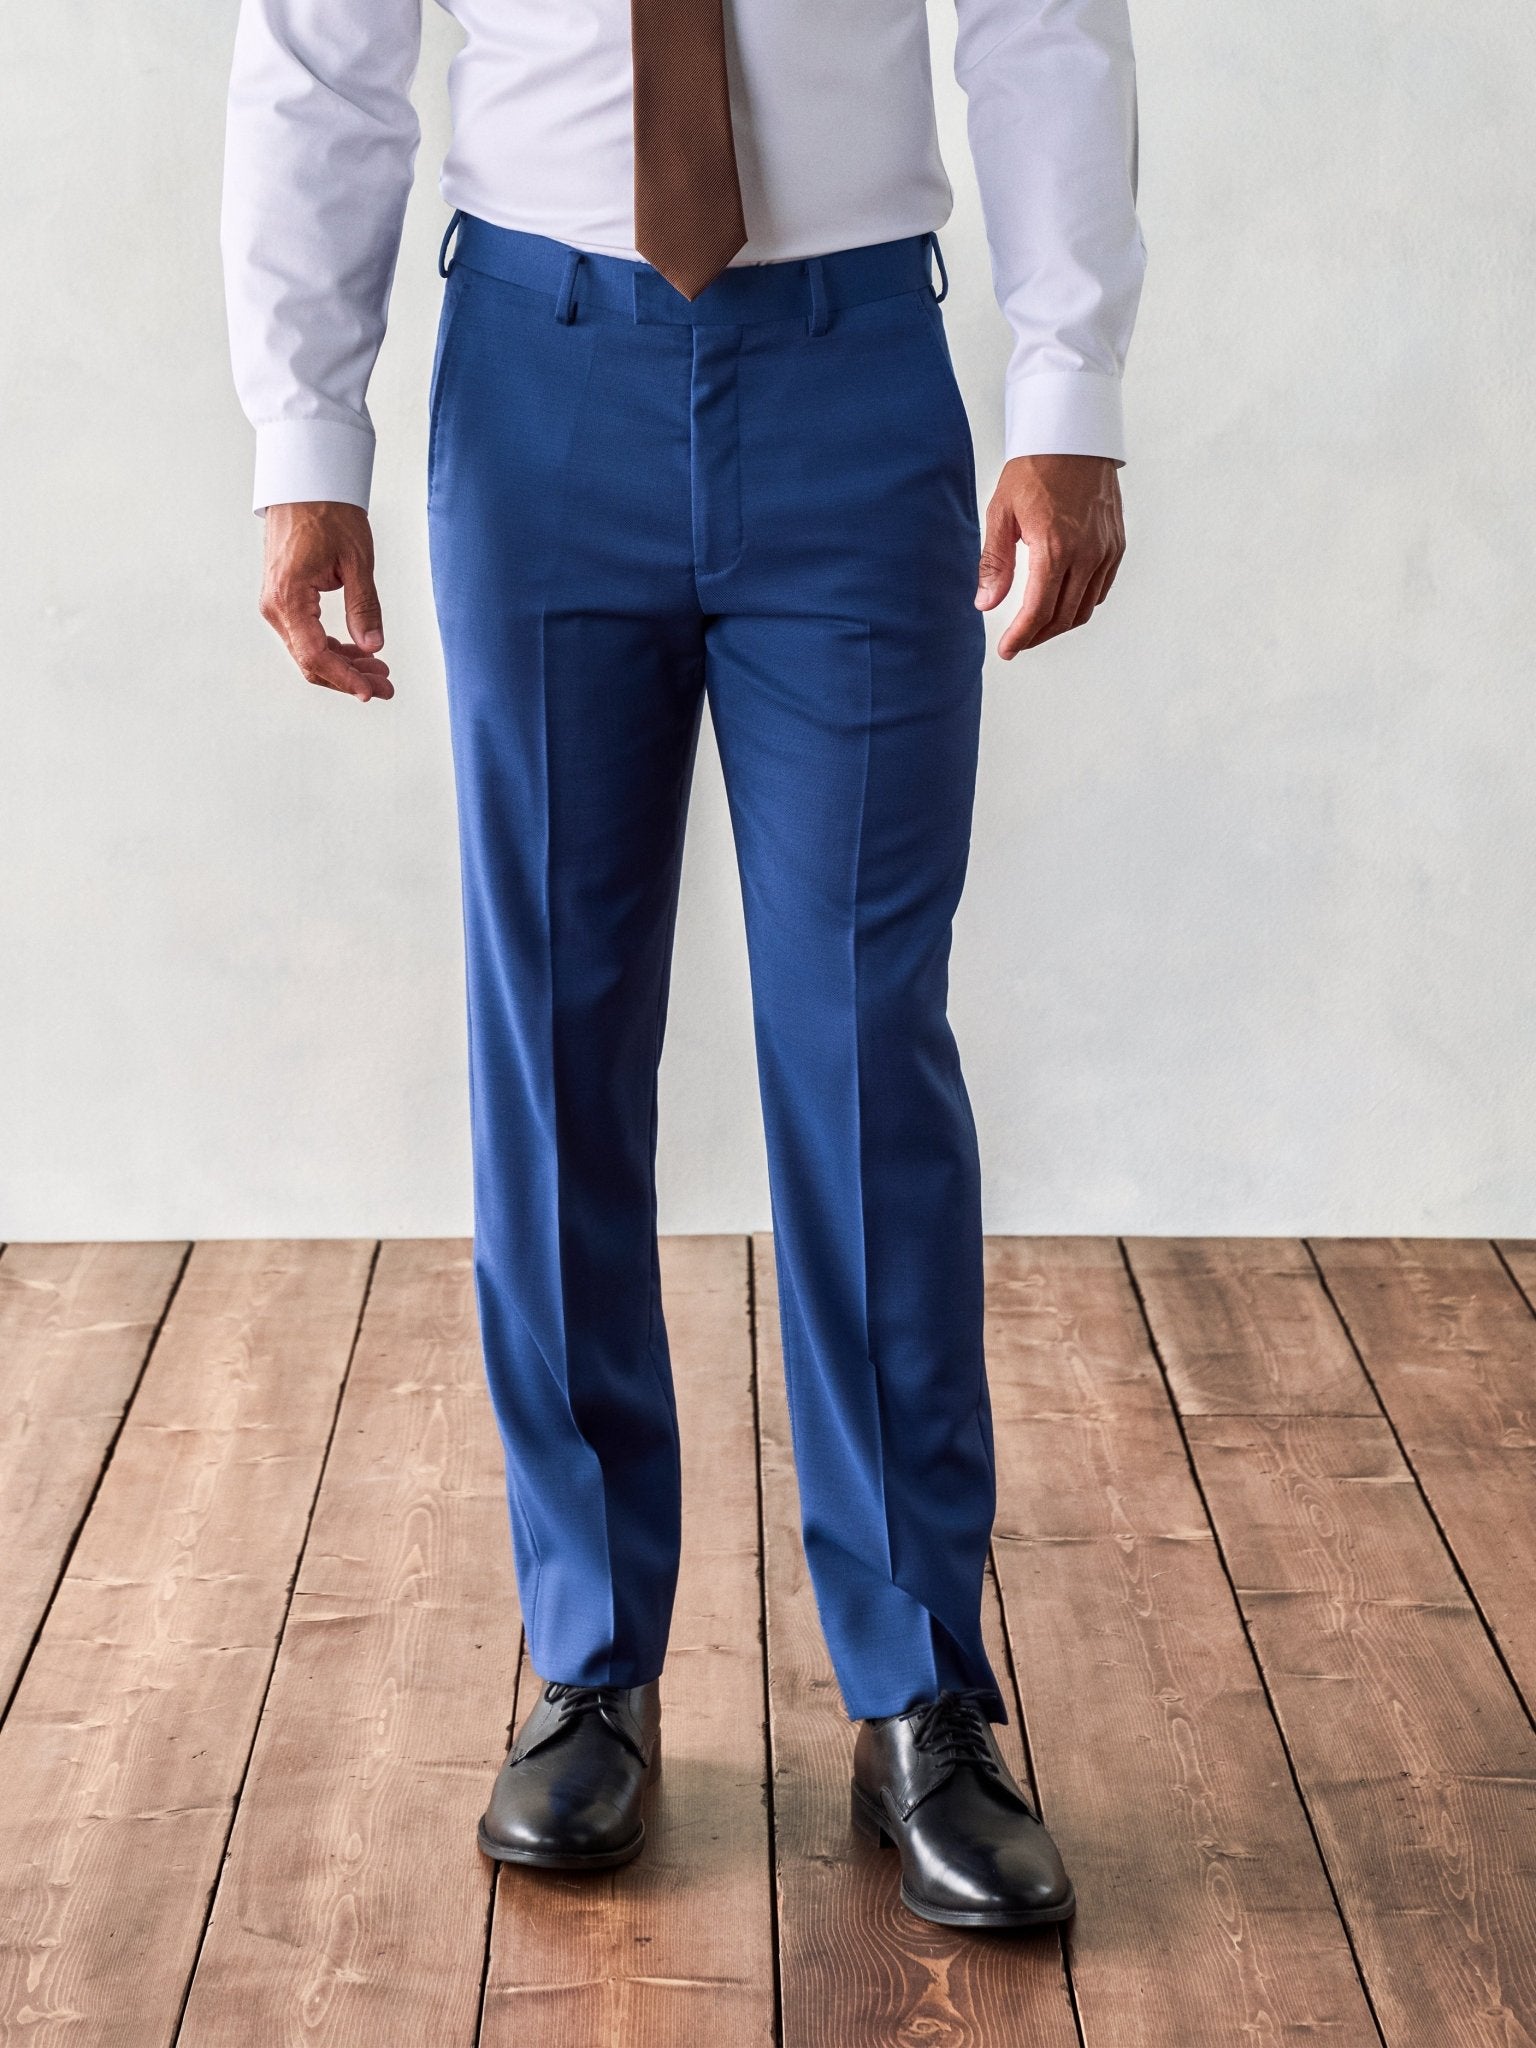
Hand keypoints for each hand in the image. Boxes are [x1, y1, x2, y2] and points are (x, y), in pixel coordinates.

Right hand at [259, 501, 394, 702]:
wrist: (304, 484)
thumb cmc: (328, 513)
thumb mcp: (356, 561)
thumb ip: (364, 607)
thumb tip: (373, 647)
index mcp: (288, 597)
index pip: (315, 654)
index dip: (344, 678)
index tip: (370, 692)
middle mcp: (275, 606)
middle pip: (310, 661)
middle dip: (349, 678)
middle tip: (387, 687)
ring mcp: (276, 604)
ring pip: (309, 652)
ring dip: (344, 666)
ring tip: (380, 673)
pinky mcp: (283, 600)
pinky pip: (307, 636)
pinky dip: (333, 649)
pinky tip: (361, 654)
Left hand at [975, 455, 1124, 658]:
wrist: (1074, 436)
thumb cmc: (1035, 468)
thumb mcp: (1002, 512)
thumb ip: (994, 562)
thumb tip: (985, 602)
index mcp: (1054, 548)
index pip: (1039, 611)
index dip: (1021, 637)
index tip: (1007, 650)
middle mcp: (1086, 554)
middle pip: (1063, 617)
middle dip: (1038, 636)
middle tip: (1018, 642)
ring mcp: (1105, 551)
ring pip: (1085, 608)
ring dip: (1059, 624)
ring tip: (1037, 627)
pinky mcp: (1116, 545)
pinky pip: (1100, 589)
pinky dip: (1081, 605)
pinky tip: (1062, 603)